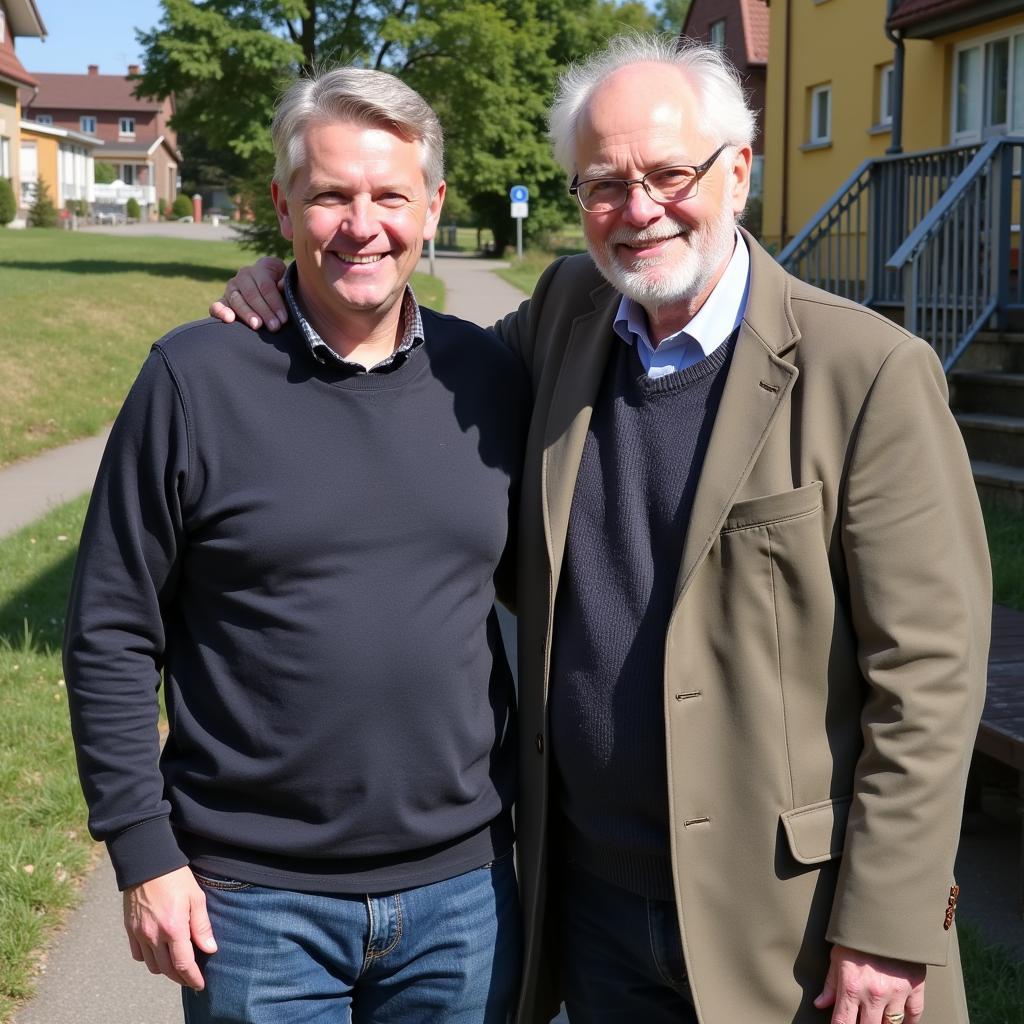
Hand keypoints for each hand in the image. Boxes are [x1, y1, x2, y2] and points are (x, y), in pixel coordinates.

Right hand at [123, 865, 217, 989]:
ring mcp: (139, 934)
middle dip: (180, 978)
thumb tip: (210, 949)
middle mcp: (154, 936)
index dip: (192, 978)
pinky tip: (158, 953)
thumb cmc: (176, 878)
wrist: (148, 863)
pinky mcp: (130, 929)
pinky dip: (149, 959)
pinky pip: (138, 954)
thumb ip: (202, 926)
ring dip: (165, 970)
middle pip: (167, 969)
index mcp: (173, 928)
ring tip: (176, 966)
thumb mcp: (196, 898)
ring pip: (151, 965)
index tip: (200, 985)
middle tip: (191, 980)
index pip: (183, 964)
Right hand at [210, 257, 287, 329]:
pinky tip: (228, 319)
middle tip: (274, 327)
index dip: (275, 303)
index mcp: (261, 268)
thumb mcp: (288, 281)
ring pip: (237, 300)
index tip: (284, 319)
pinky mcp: (223, 300)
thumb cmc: (283, 286)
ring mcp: (232, 287)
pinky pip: (218, 304)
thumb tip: (281, 285)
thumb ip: (285, 282)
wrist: (270, 285)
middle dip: (264, 312)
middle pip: (252, 294)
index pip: (266, 286)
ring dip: (247, 314)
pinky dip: (220, 311)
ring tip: (257, 326)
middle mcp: (244, 275)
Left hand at [815, 945, 924, 1023]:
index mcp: (851, 986)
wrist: (886, 915)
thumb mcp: (837, 955)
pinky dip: (909, 1022)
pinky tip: (900, 1020)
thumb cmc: (857, 934)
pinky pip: (914, 1015)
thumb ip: (831, 984)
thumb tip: (820, 1004)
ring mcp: (897, 993)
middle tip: (860, 1017)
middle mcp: (874, 994)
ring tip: (877, 1017)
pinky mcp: (915, 987)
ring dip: (884, 1023)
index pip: (843, 1023)